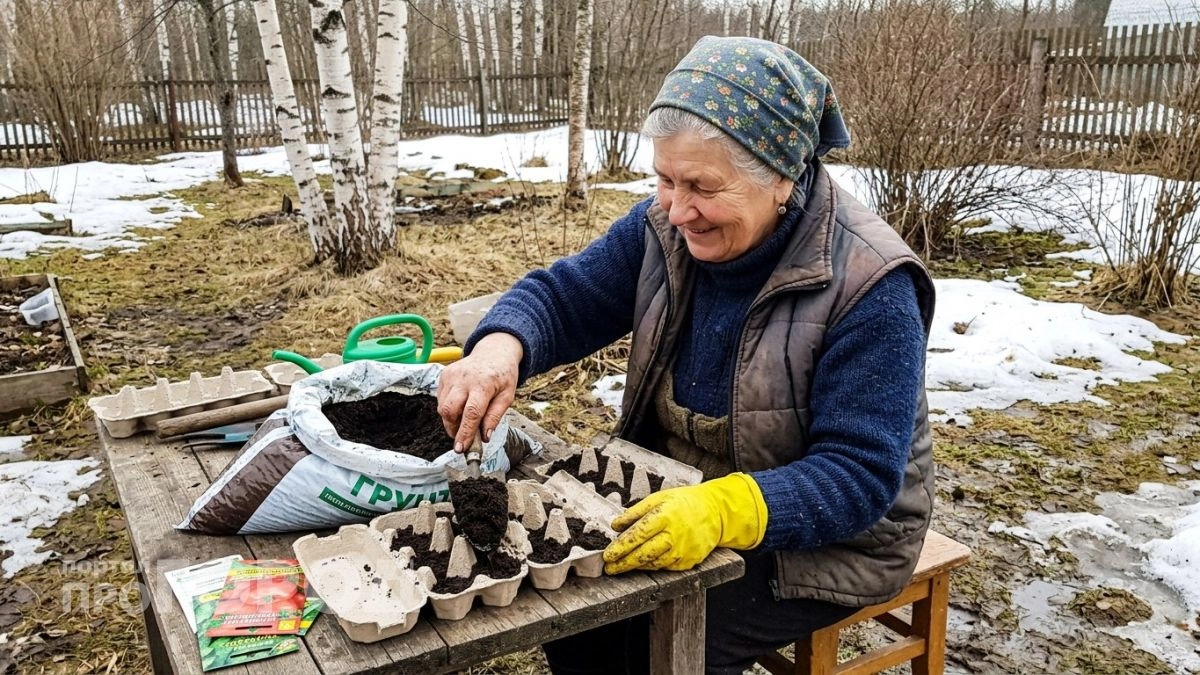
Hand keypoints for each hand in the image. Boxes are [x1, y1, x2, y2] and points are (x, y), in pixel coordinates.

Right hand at [436, 332, 522, 452]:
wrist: (494, 353)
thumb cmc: (502, 376)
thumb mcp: (507, 396)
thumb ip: (495, 417)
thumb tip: (484, 437)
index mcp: (483, 384)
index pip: (471, 413)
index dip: (464, 433)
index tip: (461, 448)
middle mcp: (464, 379)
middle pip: (450, 410)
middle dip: (453, 429)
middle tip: (462, 438)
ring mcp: (451, 375)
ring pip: (443, 407)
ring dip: (451, 420)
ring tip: (464, 419)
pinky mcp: (444, 375)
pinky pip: (441, 399)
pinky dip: (449, 408)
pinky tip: (460, 405)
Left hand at [602, 473, 767, 573]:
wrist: (716, 512)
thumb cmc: (685, 502)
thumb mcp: (658, 498)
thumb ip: (635, 512)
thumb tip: (615, 525)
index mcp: (665, 516)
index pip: (637, 535)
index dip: (620, 547)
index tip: (607, 555)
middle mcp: (674, 535)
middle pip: (643, 554)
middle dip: (623, 563)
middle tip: (609, 568)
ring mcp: (682, 551)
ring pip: (653, 563)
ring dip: (636, 566)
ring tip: (622, 566)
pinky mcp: (688, 561)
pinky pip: (665, 567)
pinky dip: (651, 566)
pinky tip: (642, 564)